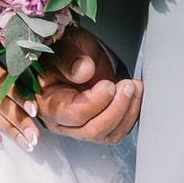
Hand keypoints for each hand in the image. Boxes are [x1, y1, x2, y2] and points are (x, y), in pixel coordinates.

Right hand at [36, 24, 141, 145]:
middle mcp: (63, 121)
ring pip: (109, 134)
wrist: (75, 53)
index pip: (75, 115)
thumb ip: (69, 60)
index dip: (96, 102)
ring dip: (127, 113)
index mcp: (48, 103)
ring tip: (134, 87)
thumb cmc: (64, 51)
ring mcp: (82, 125)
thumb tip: (84, 71)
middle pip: (93, 130)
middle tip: (127, 86)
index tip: (109, 84)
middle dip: (116, 109)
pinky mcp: (99, 123)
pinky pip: (118, 130)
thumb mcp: (63, 48)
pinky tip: (135, 95)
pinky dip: (131, 115)